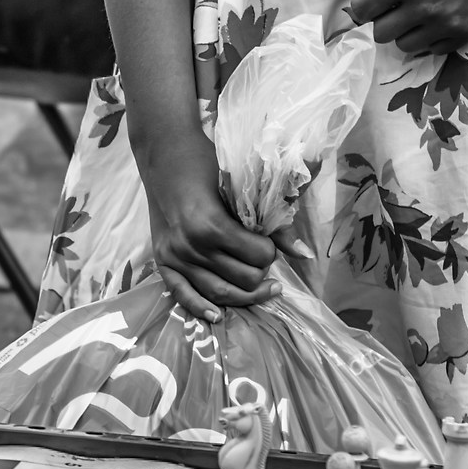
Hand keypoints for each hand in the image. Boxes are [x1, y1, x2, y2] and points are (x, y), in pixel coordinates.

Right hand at [142, 147, 302, 324]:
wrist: (162, 152)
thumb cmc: (203, 162)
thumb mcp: (240, 187)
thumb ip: (272, 224)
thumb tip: (305, 255)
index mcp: (211, 225)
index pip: (258, 258)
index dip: (270, 251)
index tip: (268, 240)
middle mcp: (191, 246)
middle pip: (243, 279)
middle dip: (261, 272)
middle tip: (263, 258)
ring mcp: (174, 257)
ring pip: (219, 294)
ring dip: (245, 294)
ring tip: (263, 288)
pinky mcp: (162, 261)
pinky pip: (183, 295)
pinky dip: (201, 309)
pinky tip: (219, 316)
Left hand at [346, 0, 467, 56]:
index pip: (363, 9)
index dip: (362, 4)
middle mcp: (425, 9)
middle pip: (381, 33)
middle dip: (382, 18)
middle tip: (396, 2)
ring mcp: (449, 25)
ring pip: (406, 46)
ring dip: (405, 31)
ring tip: (420, 10)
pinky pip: (434, 49)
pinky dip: (429, 39)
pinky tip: (440, 18)